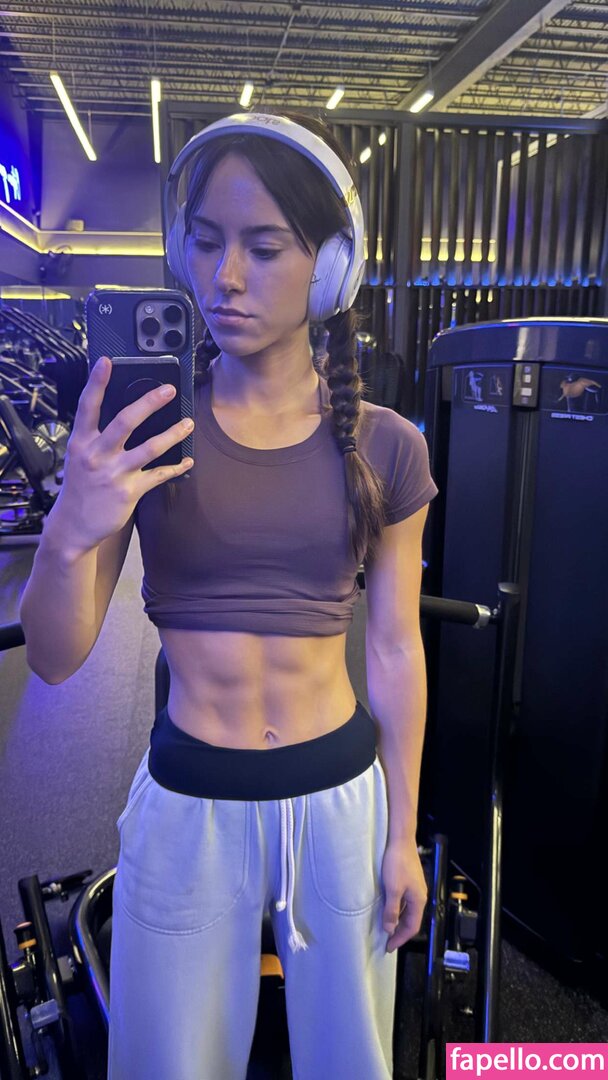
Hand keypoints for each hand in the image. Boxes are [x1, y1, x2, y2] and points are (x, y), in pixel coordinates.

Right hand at [56, 355, 193, 551]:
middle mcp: (96, 455)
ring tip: (188, 422)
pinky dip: (175, 467)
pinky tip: (187, 460)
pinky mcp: (128, 492)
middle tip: (168, 390)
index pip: (87, 406)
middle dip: (148, 403)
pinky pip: (158, 475)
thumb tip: (123, 416)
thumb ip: (96, 437)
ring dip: (172, 433)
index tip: (106, 361)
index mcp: (81, 442)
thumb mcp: (79, 458)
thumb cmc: (80, 487)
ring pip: (149, 448)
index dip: (96, 382)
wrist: (73, 526)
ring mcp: (113, 474)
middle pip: (125, 421)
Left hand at [381, 835, 427, 952]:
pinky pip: (405, 902)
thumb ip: (392, 910)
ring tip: (387, 928)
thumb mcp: (392, 889)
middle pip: (412, 920)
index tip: (388, 947)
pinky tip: (389, 910)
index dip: (400, 938)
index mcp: (418, 900)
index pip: (412, 927)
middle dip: (400, 932)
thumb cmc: (397, 863)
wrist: (400, 840)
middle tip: (387, 941)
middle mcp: (420, 896)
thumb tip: (390, 929)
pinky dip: (398, 910)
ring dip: (399, 921)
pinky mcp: (410, 881)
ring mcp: (416, 888)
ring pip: (408, 911)